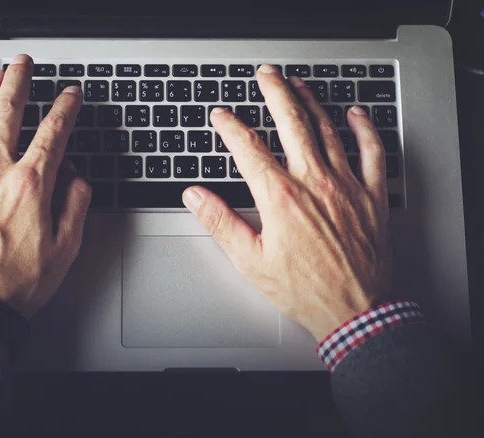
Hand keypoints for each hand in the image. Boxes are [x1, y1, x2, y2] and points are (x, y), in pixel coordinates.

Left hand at [0, 54, 91, 318]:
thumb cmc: (18, 281)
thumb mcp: (66, 248)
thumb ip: (75, 205)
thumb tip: (77, 179)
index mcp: (30, 187)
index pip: (53, 135)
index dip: (65, 109)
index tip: (71, 95)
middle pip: (8, 115)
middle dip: (19, 83)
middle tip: (24, 64)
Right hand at [182, 64, 391, 341]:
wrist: (355, 311)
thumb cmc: (304, 290)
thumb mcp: (250, 261)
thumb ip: (220, 222)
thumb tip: (195, 196)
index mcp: (280, 197)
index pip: (248, 148)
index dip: (230, 126)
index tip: (221, 116)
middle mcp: (313, 182)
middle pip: (291, 122)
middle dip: (275, 92)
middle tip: (266, 75)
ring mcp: (345, 184)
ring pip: (327, 128)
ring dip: (311, 102)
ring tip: (298, 85)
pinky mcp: (370, 195)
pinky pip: (371, 151)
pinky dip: (363, 129)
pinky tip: (354, 114)